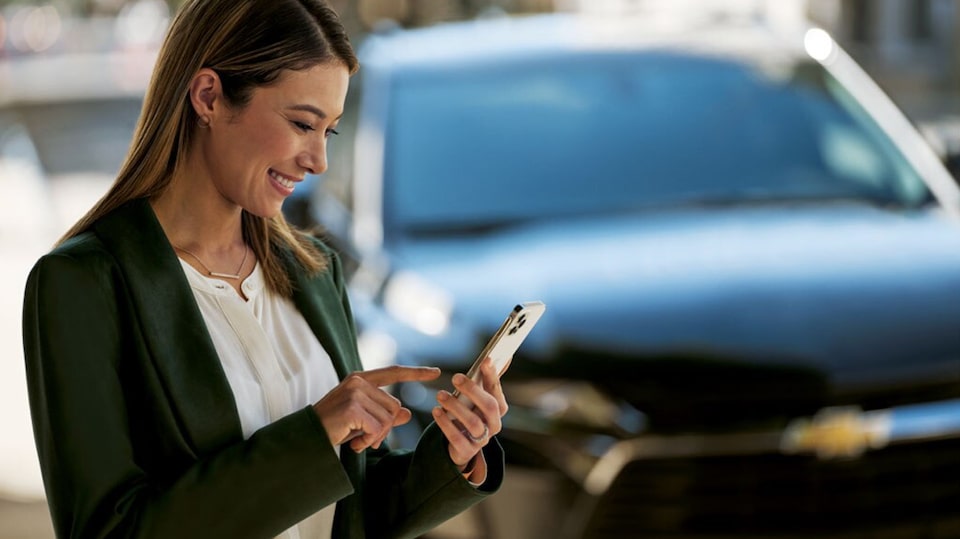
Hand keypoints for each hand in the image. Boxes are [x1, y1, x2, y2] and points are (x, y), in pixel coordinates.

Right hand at [314, 366, 440, 452]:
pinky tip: (354, 443)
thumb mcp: (362, 420)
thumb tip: (407, 413)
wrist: (308, 438)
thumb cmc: (333, 428)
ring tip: (357, 440)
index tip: (437, 372)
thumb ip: (384, 415)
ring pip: (388, 419)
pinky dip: (369, 441)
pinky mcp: (353, 408)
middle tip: (366, 439)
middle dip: (385, 428)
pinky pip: (377, 429)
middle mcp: (358, 381)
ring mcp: (355, 393)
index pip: (393, 373)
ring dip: (375, 436)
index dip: (416, 372)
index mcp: (360, 379)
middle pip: (394, 406)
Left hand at [432, 357, 508, 476]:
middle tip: (455, 377)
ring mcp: (482, 440)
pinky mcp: (467, 451)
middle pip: (489, 407)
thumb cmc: (470, 413)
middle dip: (473, 390)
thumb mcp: (478, 397)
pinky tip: (436, 411)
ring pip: (474, 423)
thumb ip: (488, 379)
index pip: (497, 390)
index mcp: (499, 409)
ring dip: (456, 407)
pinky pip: (457, 438)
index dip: (492, 375)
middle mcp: (494, 424)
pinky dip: (446, 424)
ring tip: (440, 395)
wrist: (461, 446)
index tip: (485, 360)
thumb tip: (506, 354)